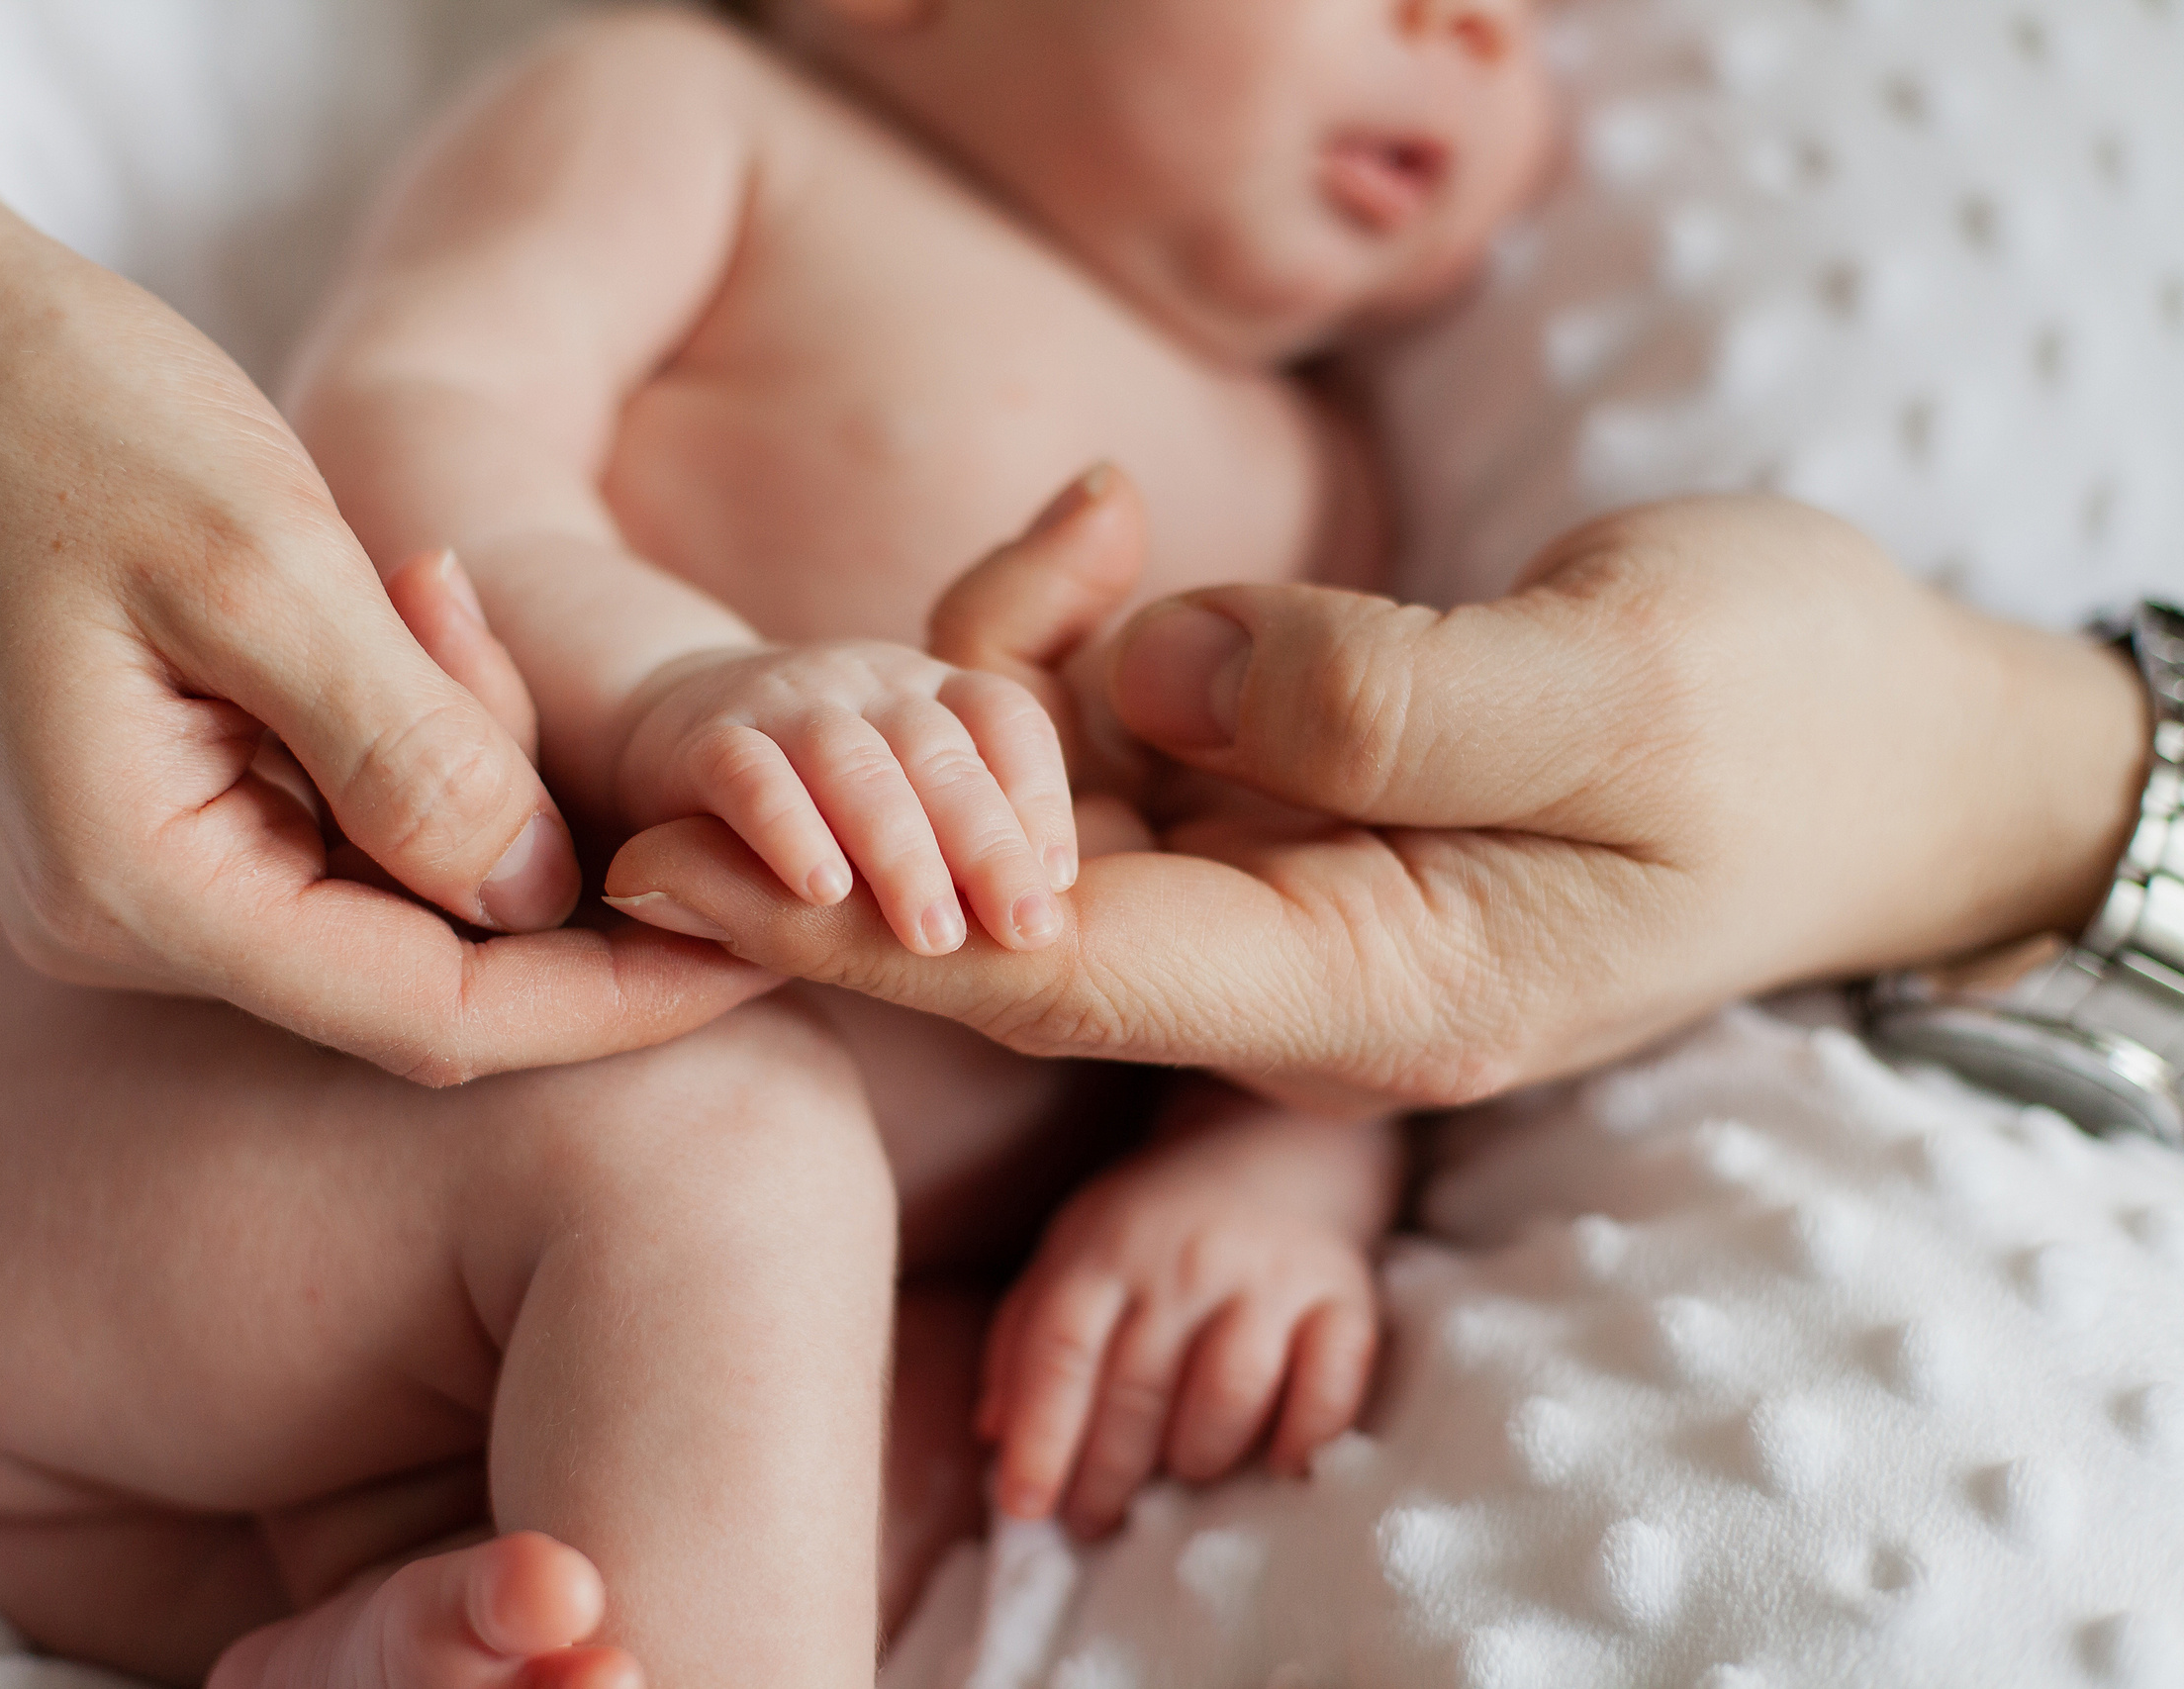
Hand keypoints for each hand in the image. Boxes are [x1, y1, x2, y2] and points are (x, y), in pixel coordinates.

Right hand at [0, 12, 771, 1082]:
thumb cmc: (76, 422)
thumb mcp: (265, 568)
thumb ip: (412, 754)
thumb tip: (540, 898)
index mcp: (139, 890)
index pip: (437, 1014)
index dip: (615, 1000)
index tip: (759, 945)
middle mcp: (129, 923)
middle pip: (427, 972)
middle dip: (543, 852)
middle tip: (489, 633)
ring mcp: (140, 880)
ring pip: (397, 902)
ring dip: (474, 776)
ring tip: (417, 589)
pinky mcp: (165, 821)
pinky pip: (344, 838)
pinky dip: (416, 747)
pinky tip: (396, 611)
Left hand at [605, 475, 2150, 1107]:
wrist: (1895, 740)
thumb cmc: (1796, 715)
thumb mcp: (1628, 685)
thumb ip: (1386, 695)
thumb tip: (1151, 669)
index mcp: (1370, 985)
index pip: (1060, 977)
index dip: (855, 926)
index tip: (680, 869)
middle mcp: (1295, 961)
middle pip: (1010, 925)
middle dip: (822, 862)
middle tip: (618, 789)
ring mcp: (1288, 889)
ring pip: (1054, 830)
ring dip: (936, 741)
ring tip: (844, 646)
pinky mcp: (1296, 805)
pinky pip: (1133, 752)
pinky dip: (1061, 663)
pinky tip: (1060, 548)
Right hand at [605, 641, 1076, 955]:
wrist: (672, 726)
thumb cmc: (827, 798)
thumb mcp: (912, 799)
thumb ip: (972, 841)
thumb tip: (1061, 934)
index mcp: (934, 692)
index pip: (1005, 719)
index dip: (1038, 794)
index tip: (1062, 882)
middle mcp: (869, 684)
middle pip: (938, 750)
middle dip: (987, 844)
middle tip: (1025, 932)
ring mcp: (785, 702)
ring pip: (851, 761)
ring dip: (898, 850)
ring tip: (934, 937)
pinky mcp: (702, 739)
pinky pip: (748, 775)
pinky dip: (785, 830)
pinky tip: (821, 894)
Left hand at [978, 1098, 1387, 1535]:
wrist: (1269, 1152)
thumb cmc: (1150, 1230)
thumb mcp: (1071, 1257)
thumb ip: (1026, 1341)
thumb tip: (992, 1434)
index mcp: (1104, 1249)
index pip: (1060, 1350)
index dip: (1039, 1436)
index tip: (1022, 1506)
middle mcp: (1185, 1259)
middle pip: (1139, 1386)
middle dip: (1107, 1474)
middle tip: (1093, 1522)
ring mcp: (1270, 1275)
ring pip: (1231, 1391)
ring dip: (1198, 1457)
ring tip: (1179, 1480)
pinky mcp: (1344, 1296)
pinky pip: (1331, 1384)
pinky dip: (1304, 1436)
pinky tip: (1277, 1466)